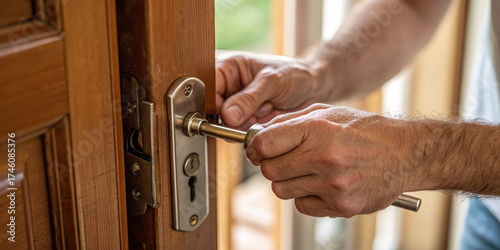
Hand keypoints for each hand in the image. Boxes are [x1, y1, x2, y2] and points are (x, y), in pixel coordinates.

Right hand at [216, 52, 325, 129]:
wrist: (313, 89)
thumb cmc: (294, 74)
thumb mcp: (272, 82)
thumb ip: (249, 98)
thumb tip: (227, 115)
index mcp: (229, 68)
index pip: (207, 87)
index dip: (213, 103)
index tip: (225, 114)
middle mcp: (228, 87)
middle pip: (213, 109)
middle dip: (232, 117)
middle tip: (254, 112)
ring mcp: (235, 106)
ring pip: (224, 124)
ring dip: (244, 124)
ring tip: (265, 110)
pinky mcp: (243, 121)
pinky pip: (237, 133)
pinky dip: (250, 131)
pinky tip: (265, 119)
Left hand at [245, 104, 416, 216]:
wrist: (405, 153)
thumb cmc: (365, 130)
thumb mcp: (327, 113)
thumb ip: (290, 122)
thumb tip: (258, 135)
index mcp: (318, 129)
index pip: (264, 144)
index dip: (255, 148)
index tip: (257, 150)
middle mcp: (324, 157)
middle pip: (269, 170)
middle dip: (271, 165)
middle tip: (286, 160)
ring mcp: (333, 184)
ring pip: (281, 190)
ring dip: (288, 181)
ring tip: (308, 171)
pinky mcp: (341, 205)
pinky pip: (302, 206)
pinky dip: (306, 197)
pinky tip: (322, 184)